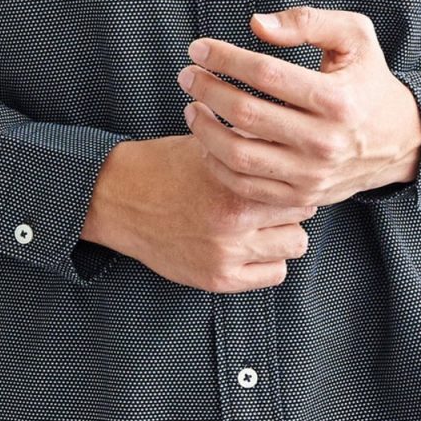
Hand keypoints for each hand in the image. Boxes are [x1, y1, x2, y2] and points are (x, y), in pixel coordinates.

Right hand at [83, 135, 316, 293]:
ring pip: (295, 246)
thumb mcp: (209, 146)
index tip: (282, 176)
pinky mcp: (217, 279)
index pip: (296, 184)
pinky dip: (268, 261)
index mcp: (234, 184)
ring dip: (284, 234)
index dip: (291, 177)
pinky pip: (274, 274)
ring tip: (263, 224)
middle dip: (291, 205)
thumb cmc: (165, 166)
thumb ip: (250, 146)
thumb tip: (290, 141)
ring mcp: (227, 255)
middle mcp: (234, 222)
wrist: (118, 199)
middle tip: (273, 200)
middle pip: (302, 215)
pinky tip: (252, 247)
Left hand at [175, 6, 420, 207]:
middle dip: (206, 89)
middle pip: (246, 114)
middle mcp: (324, 142)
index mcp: (337, 99)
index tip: (200, 48)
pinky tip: (208, 139)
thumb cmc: (369, 80)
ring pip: (239, 155)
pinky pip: (246, 186)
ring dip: (203, 129)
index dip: (225, 58)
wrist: (400, 140)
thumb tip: (257, 25)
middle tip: (188, 74)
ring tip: (191, 106)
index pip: (265, 74)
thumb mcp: (355, 36)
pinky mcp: (303, 197)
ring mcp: (312, 175)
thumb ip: (308, 22)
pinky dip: (217, 163)